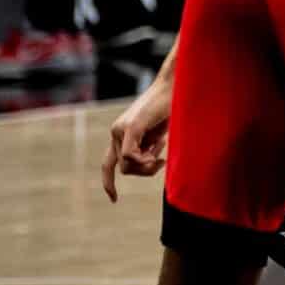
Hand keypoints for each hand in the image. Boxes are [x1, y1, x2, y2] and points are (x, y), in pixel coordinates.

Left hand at [101, 72, 172, 199]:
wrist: (175, 85)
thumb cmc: (170, 107)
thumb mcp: (157, 135)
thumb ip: (148, 148)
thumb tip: (146, 164)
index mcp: (121, 134)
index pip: (109, 164)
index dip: (108, 182)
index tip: (113, 199)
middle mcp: (116, 132)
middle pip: (123, 168)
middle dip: (143, 170)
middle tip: (161, 161)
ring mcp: (121, 129)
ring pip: (127, 165)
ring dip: (147, 164)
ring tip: (162, 149)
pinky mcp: (131, 127)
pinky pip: (130, 155)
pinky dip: (145, 158)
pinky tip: (159, 148)